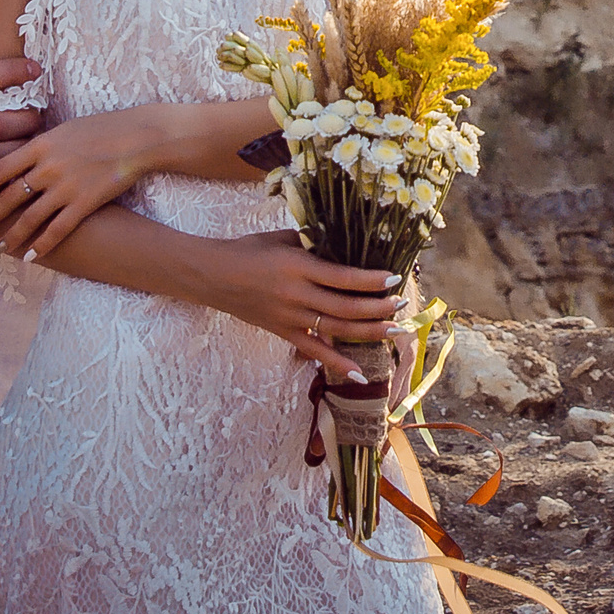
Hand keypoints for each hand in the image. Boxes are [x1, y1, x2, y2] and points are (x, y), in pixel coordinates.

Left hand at [0, 106, 173, 260]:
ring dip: (12, 235)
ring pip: (30, 218)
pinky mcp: (84, 202)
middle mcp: (47, 167)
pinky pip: (57, 229)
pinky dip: (42, 244)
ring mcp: (65, 186)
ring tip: (1, 247)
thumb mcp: (63, 128)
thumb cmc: (102, 128)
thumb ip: (39, 144)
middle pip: (9, 197)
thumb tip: (18, 154)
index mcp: (39, 145)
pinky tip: (31, 256)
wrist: (138, 137)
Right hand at [185, 230, 403, 378]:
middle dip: (377, 308)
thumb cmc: (249, 250)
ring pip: (336, 330)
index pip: (343, 277)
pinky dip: (337, 364)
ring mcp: (290, 317)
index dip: (371, 280)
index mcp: (298, 267)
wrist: (213, 275)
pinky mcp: (283, 333)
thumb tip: (345, 245)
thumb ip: (314, 243)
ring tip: (394, 329)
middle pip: (346, 307)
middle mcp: (297, 295)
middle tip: (400, 305)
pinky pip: (314, 351)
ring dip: (368, 331)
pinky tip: (359, 375)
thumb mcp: (283, 238)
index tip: (394, 278)